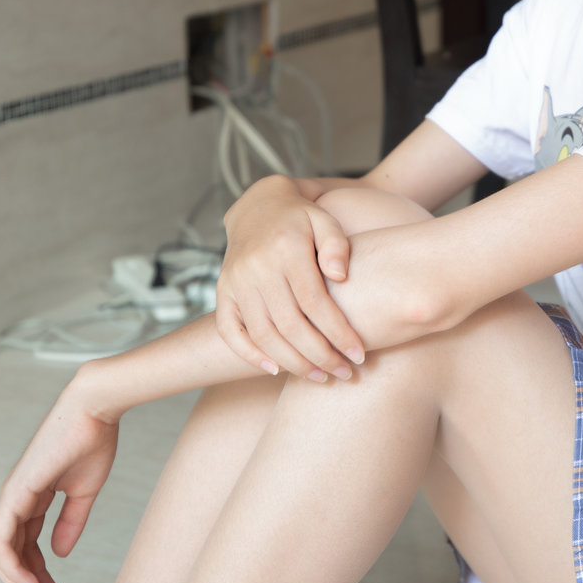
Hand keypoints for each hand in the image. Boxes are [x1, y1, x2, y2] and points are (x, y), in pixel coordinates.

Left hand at [0, 374, 120, 582]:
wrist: (95, 411)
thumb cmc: (92, 441)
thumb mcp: (83, 492)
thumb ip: (71, 522)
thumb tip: (59, 553)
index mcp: (32, 499)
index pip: (26, 547)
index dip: (39, 575)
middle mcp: (16, 500)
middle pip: (9, 555)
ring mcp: (12, 496)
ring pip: (1, 553)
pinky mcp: (16, 493)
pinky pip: (2, 539)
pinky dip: (13, 566)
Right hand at [217, 176, 366, 380]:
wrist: (258, 205)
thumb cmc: (302, 218)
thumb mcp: (326, 220)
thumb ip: (337, 245)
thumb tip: (341, 276)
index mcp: (286, 249)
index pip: (315, 303)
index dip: (338, 334)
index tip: (359, 355)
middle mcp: (257, 267)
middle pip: (289, 325)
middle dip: (320, 356)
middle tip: (344, 373)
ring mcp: (236, 280)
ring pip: (263, 334)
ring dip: (292, 362)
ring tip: (320, 377)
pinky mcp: (223, 290)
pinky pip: (229, 330)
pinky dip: (248, 354)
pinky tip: (275, 369)